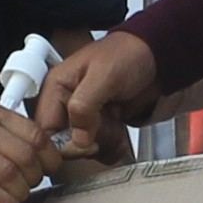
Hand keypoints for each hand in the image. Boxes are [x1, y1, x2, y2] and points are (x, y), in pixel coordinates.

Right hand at [0, 97, 56, 202]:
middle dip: (37, 177)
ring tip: (20, 199)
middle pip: (25, 155)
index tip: (51, 168)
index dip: (49, 156)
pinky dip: (2, 201)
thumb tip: (29, 149)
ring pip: (8, 173)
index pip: (34, 133)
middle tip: (34, 186)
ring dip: (21, 192)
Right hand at [43, 30, 158, 157]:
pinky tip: (120, 130)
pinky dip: (113, 145)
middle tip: (106, 123)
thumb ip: (84, 106)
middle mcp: (65, 104)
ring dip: (104, 142)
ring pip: (83, 148)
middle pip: (64, 143)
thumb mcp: (104, 76)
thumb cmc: (128, 54)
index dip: (63, 143)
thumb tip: (76, 138)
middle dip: (90, 140)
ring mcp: (83, 117)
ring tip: (116, 122)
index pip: (45, 129)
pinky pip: (99, 148)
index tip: (86, 143)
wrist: (157, 58)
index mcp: (56, 87)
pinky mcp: (99, 125)